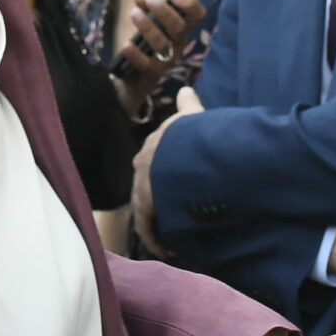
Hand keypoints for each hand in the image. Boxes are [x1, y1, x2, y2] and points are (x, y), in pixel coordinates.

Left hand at [111, 0, 204, 113]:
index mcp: (182, 29)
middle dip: (163, 11)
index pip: (197, 15)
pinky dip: (136, 55)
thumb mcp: (150, 22)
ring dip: (148, 27)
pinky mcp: (153, 73)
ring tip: (134, 14)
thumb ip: (146, 8)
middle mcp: (179, 44)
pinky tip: (126, 45)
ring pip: (163, 44)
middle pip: (179, 27)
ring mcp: (168, 59)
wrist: (136, 77)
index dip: (189, 3)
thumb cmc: (148, 43)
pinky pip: (147, 64)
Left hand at [129, 87, 202, 254]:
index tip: (171, 189)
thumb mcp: (193, 116)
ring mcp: (141, 186)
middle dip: (158, 201)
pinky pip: (148, 227)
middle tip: (173, 215)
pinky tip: (169, 249)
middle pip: (147, 187)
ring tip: (173, 238)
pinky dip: (158, 238)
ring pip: (148, 209)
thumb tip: (186, 87)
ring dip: (158, 223)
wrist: (184, 149)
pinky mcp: (145, 206)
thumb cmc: (193, 132)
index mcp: (153, 147)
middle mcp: (142, 166)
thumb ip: (189, 105)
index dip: (162, 176)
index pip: (152, 164)